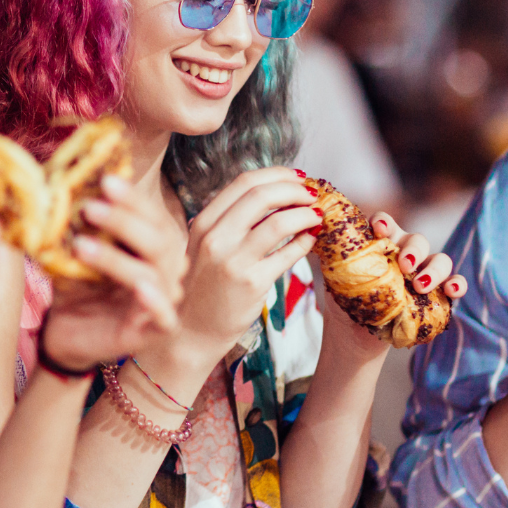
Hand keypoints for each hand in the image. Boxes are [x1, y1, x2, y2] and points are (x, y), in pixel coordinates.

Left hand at [40, 174, 185, 371]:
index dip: (132, 198)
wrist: (66, 331)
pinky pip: (165, 315)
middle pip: (158, 239)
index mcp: (153, 244)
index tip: (105, 180)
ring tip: (81, 245)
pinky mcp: (155, 330)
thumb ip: (79, 220)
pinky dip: (155, 300)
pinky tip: (140, 287)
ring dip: (118, 258)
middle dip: (124, 221)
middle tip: (90, 208)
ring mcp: (164, 299)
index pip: (152, 214)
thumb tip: (63, 177)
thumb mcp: (76, 248)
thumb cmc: (77, 284)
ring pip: (153, 273)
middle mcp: (165, 268)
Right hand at [170, 166, 319, 359]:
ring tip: (316, 216)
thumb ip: (230, 221)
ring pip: (280, 222)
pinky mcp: (252, 284)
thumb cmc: (202, 287)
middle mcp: (215, 237)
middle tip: (311, 194)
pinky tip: (309, 240)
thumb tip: (273, 196)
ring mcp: (233, 260)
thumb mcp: (204, 246)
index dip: (277, 175)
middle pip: (263, 195)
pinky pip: (288, 254)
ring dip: (305, 214)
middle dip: (295, 189)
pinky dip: (305, 242)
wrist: (190, 332)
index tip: (296, 178)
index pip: (244, 182)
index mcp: (204, 222)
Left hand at [318, 213, 470, 359]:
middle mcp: (404, 254)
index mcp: (380, 244)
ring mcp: (422, 274)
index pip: (385, 225)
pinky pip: (454, 284)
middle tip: (403, 264)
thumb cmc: (345, 301)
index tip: (379, 230)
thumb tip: (310, 229)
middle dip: (413, 249)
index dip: (384, 223)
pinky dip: (457, 284)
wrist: (353, 337)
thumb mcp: (334, 277)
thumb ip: (328, 254)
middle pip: (417, 240)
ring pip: (440, 259)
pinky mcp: (436, 296)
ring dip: (434, 269)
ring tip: (419, 285)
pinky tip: (453, 290)